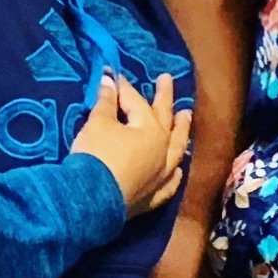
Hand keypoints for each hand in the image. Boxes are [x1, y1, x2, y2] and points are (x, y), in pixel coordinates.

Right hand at [71, 73, 191, 219]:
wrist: (91, 201)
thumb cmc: (97, 156)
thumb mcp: (98, 123)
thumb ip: (106, 102)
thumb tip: (108, 81)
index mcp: (152, 131)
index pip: (137, 103)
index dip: (124, 88)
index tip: (113, 75)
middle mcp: (163, 152)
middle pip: (165, 120)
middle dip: (165, 98)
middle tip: (167, 80)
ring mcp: (161, 177)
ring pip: (175, 151)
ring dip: (181, 132)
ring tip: (185, 117)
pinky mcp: (151, 198)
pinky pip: (169, 184)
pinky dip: (174, 176)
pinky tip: (178, 171)